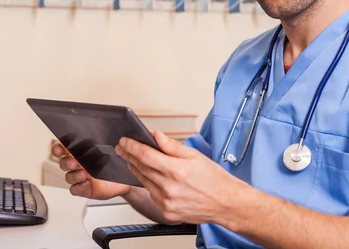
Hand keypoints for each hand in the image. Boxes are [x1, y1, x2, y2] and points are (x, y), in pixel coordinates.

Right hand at [52, 142, 131, 200]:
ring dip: (74, 175)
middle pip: (63, 163)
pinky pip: (74, 189)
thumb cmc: (115, 163)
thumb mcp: (108, 150)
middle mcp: (78, 165)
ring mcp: (80, 177)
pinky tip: (86, 183)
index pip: (63, 149)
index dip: (57, 148)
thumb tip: (97, 132)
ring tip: (83, 174)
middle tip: (75, 162)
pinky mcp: (83, 189)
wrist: (124, 180)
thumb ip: (99, 144)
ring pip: (68, 176)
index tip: (59, 149)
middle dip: (67, 162)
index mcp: (81, 153)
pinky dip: (78, 187)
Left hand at [115, 131, 246, 225]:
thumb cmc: (214, 179)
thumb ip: (172, 146)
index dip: (132, 146)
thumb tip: (156, 136)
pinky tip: (150, 176)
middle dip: (129, 156)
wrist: (225, 203)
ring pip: (144, 181)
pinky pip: (151, 194)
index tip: (125, 141)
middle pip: (141, 168)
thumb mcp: (195, 155)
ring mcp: (166, 202)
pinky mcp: (166, 212)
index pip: (145, 155)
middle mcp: (169, 188)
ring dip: (136, 169)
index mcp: (176, 170)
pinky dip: (148, 183)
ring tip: (132, 159)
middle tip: (123, 147)